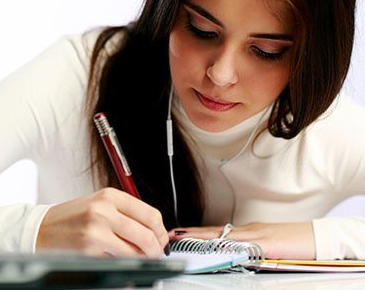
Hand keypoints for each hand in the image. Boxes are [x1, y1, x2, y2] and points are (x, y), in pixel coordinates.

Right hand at [36, 187, 168, 257]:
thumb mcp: (98, 204)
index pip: (150, 214)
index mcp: (109, 195)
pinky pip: (118, 262)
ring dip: (142, 259)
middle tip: (156, 255)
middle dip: (156, 250)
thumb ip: (124, 213)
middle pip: (147, 235)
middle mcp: (104, 210)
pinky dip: (124, 265)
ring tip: (138, 259)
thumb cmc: (70, 218)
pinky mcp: (90, 250)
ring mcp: (97, 230)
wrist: (40, 228)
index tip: (161, 240)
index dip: (161, 232)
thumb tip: (152, 231)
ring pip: (136, 251)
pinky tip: (119, 261)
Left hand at [168, 222, 315, 259]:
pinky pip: (242, 245)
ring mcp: (256, 235)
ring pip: (222, 235)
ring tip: (182, 238)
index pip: (215, 232)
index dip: (195, 234)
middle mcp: (247, 231)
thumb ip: (249, 250)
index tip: (176, 235)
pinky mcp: (266, 243)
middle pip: (213, 232)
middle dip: (191, 234)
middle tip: (170, 235)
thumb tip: (232, 255)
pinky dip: (227, 246)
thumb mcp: (266, 247)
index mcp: (246, 233)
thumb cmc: (294, 243)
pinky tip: (215, 247)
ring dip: (201, 237)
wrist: (318, 237)